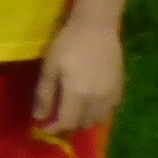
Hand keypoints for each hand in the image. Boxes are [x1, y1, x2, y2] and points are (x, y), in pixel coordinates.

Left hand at [34, 15, 124, 134]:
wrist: (96, 27)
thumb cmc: (68, 43)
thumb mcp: (50, 66)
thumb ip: (44, 94)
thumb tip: (38, 117)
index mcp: (77, 95)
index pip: (66, 123)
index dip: (54, 129)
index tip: (44, 128)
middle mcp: (96, 101)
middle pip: (83, 124)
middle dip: (69, 125)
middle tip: (58, 116)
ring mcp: (111, 96)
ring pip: (98, 120)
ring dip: (85, 120)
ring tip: (75, 110)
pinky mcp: (120, 89)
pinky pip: (110, 110)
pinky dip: (99, 111)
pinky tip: (92, 101)